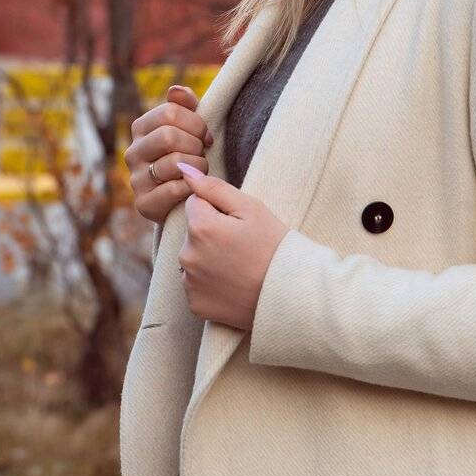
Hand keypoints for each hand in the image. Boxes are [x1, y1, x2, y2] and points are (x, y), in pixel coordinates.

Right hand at [124, 85, 213, 224]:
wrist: (185, 198)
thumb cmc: (189, 155)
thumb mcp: (189, 127)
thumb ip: (185, 105)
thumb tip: (176, 90)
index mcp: (141, 128)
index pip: (170, 112)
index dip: (196, 122)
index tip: (206, 136)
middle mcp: (132, 152)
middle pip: (168, 136)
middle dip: (195, 144)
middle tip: (203, 153)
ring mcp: (135, 179)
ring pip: (174, 163)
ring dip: (198, 166)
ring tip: (200, 170)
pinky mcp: (144, 204)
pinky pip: (174, 190)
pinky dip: (191, 187)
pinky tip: (194, 187)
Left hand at [176, 162, 289, 330]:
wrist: (292, 295)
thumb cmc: (275, 246)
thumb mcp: (251, 208)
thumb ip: (214, 188)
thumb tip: (184, 170)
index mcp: (200, 227)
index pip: (195, 203)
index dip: (218, 210)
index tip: (239, 224)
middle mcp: (187, 256)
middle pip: (193, 232)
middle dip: (211, 233)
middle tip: (242, 246)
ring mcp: (190, 283)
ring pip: (193, 258)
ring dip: (208, 258)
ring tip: (240, 266)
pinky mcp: (195, 305)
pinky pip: (196, 285)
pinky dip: (210, 283)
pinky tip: (233, 284)